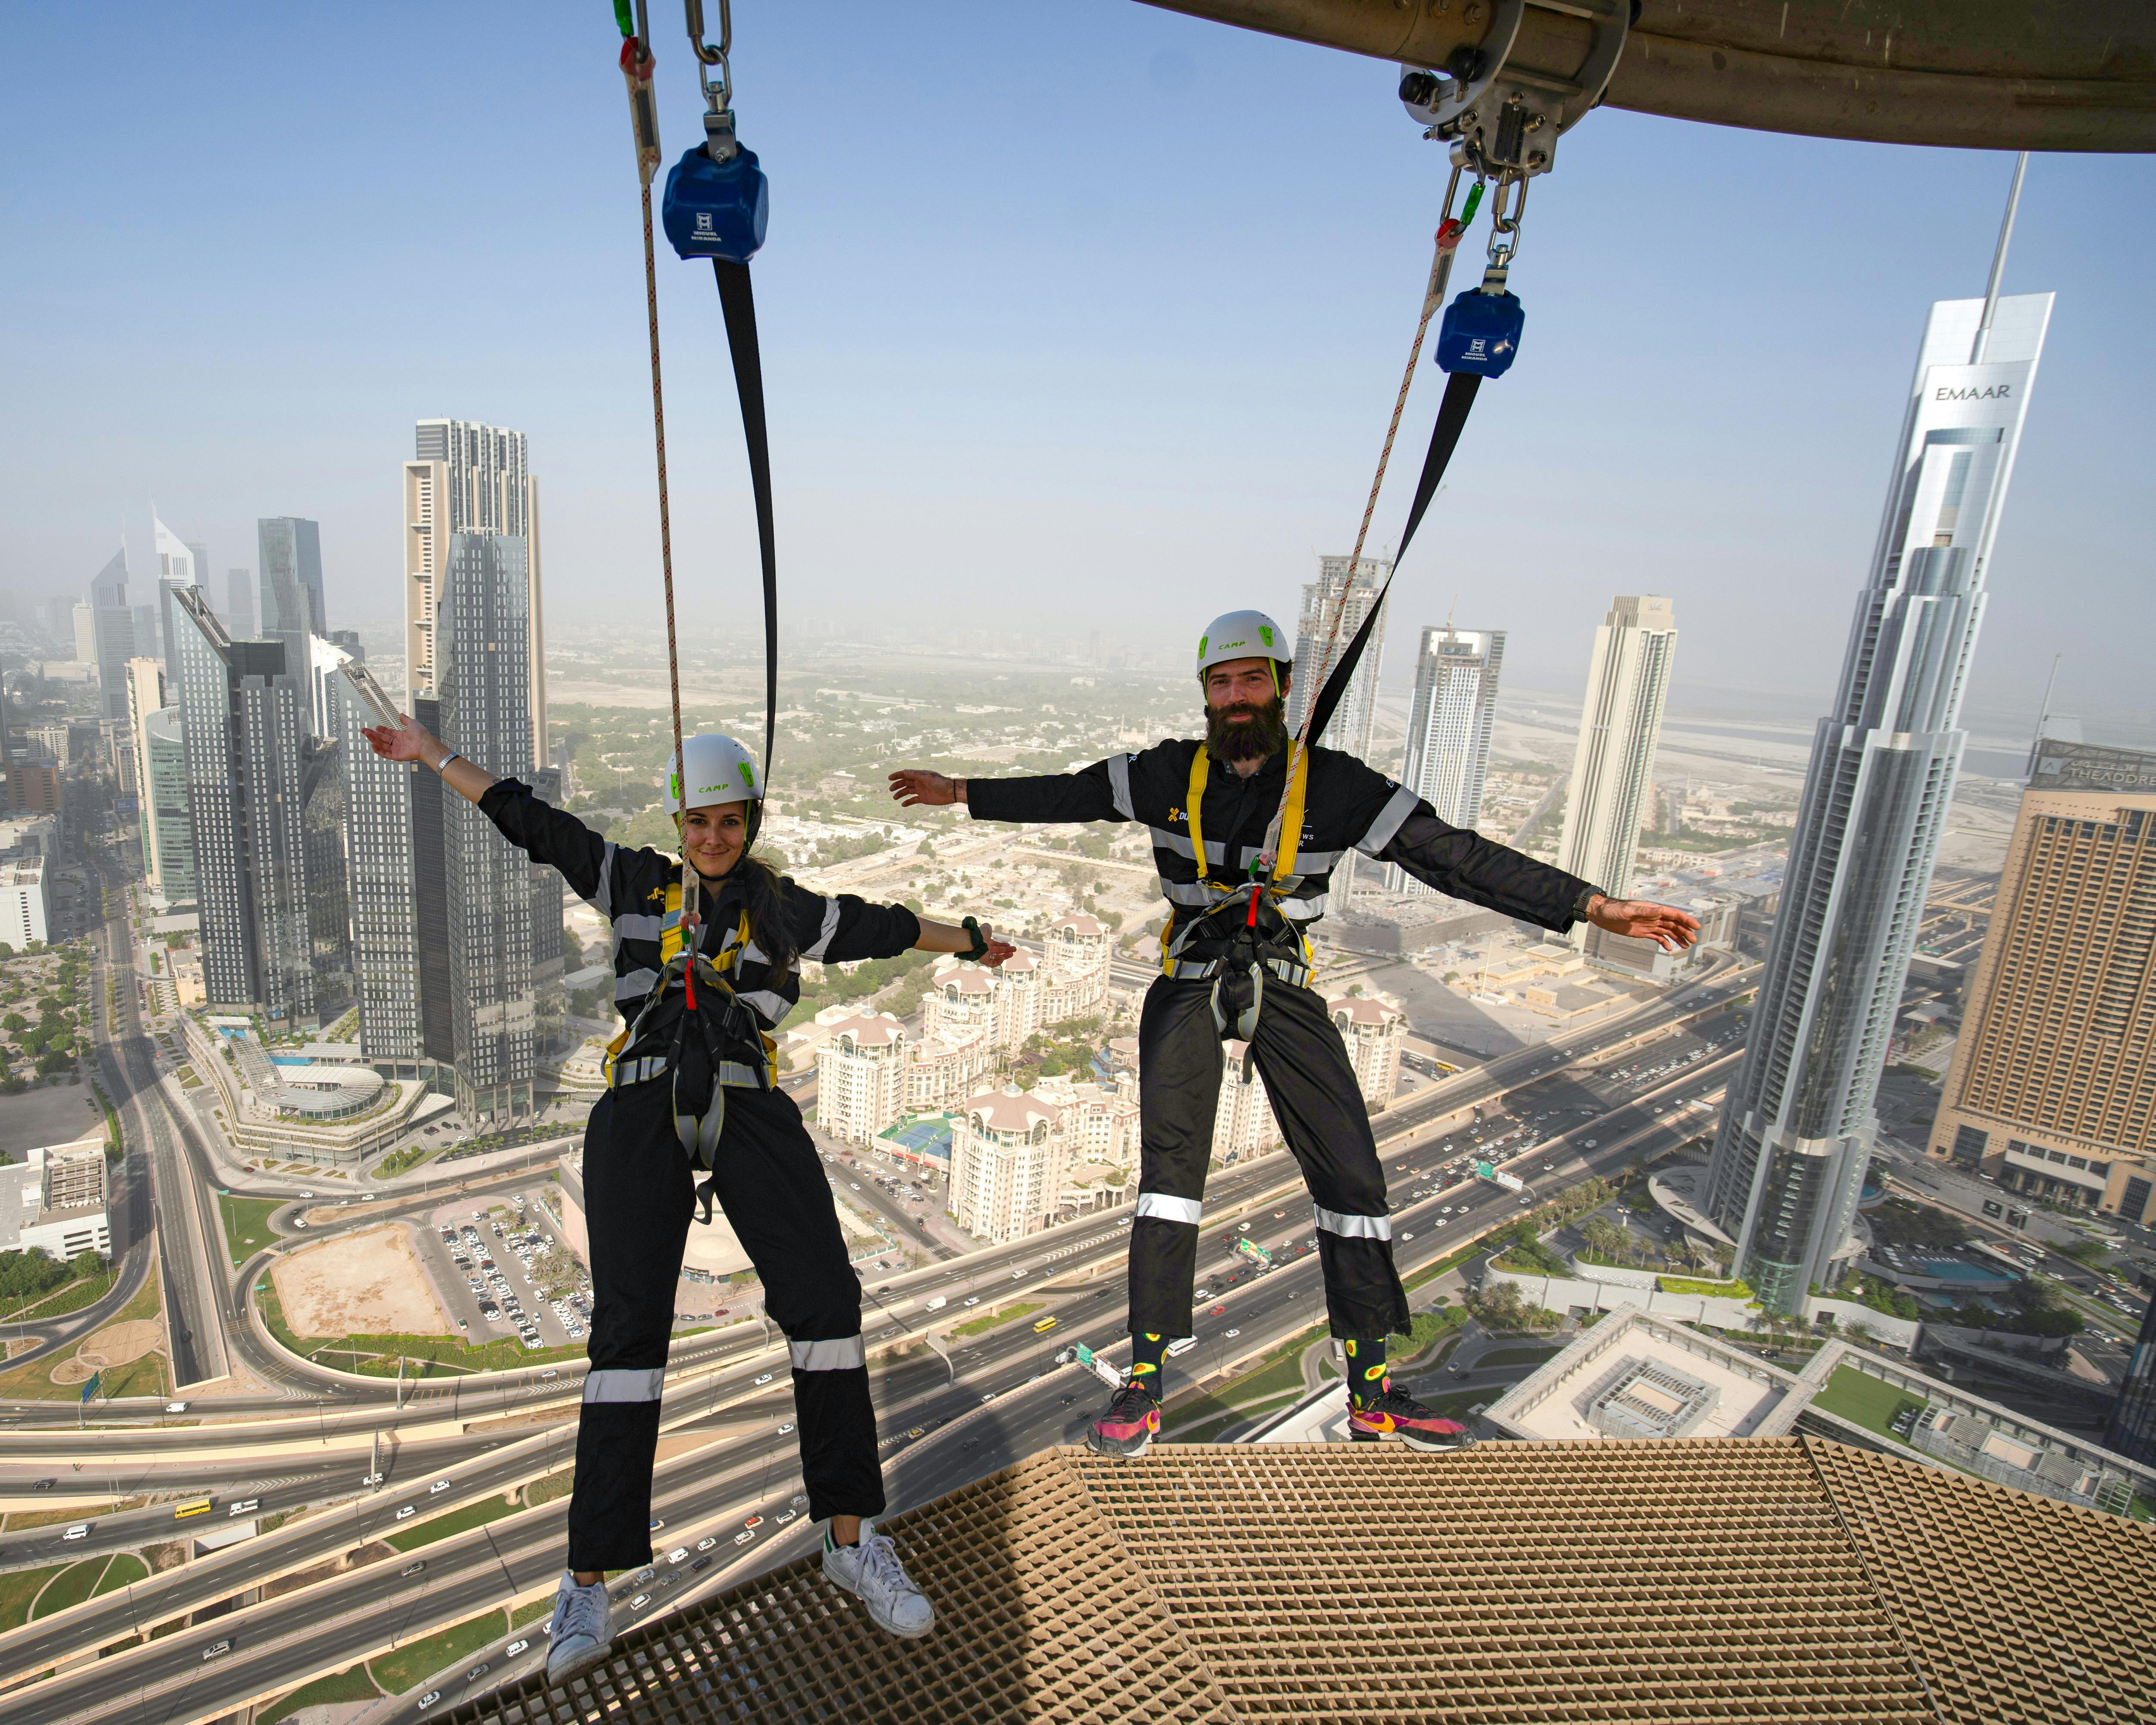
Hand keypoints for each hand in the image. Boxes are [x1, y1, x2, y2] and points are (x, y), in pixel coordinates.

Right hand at [359, 714, 436, 764]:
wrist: (425, 744)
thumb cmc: (420, 734)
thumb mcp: (412, 723)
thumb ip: (405, 719)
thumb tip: (400, 714)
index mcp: (401, 736)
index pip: (389, 733)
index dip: (382, 730)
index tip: (376, 727)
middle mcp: (398, 743)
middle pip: (383, 739)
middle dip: (373, 734)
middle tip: (363, 730)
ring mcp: (397, 750)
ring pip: (382, 745)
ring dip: (373, 740)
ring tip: (367, 734)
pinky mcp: (396, 756)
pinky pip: (385, 754)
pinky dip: (378, 750)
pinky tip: (372, 744)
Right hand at [889, 770, 961, 807]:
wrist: (950, 792)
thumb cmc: (940, 783)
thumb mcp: (927, 777)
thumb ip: (916, 774)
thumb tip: (905, 771)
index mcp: (919, 775)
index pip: (906, 774)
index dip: (897, 775)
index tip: (889, 778)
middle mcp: (919, 782)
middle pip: (905, 783)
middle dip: (897, 785)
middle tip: (891, 789)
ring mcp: (920, 790)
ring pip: (908, 791)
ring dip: (901, 794)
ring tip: (895, 797)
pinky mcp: (923, 798)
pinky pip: (913, 800)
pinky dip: (908, 802)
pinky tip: (903, 804)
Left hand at [976, 930, 1017, 967]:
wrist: (974, 939)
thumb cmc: (980, 933)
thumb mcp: (986, 929)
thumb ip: (988, 928)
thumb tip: (988, 928)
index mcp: (986, 942)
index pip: (996, 945)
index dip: (1003, 945)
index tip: (1009, 945)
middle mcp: (985, 949)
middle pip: (998, 951)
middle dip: (1006, 950)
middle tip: (1014, 949)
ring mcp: (984, 955)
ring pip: (996, 958)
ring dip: (1005, 956)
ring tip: (1012, 954)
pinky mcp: (983, 961)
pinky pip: (992, 964)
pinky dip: (998, 962)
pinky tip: (1003, 958)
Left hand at [1584, 896, 1701, 951]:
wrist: (1601, 914)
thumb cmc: (1613, 909)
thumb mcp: (1628, 910)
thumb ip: (1644, 911)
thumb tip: (1660, 910)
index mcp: (1652, 909)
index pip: (1674, 914)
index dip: (1686, 919)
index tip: (1696, 926)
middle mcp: (1653, 916)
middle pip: (1674, 924)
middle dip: (1685, 931)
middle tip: (1694, 940)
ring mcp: (1649, 924)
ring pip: (1668, 931)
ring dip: (1678, 938)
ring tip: (1686, 946)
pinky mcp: (1643, 932)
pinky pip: (1657, 937)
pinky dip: (1665, 942)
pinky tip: (1670, 949)